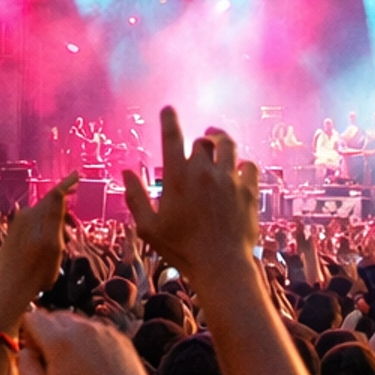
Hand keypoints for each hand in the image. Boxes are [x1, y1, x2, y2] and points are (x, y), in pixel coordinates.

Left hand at [0, 174, 77, 323]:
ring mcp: (17, 228)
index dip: (67, 185)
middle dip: (63, 218)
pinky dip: (46, 237)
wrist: (11, 290)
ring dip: (55, 231)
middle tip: (71, 238)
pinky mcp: (14, 239)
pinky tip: (47, 254)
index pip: (54, 195)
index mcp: (33, 215)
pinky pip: (35, 230)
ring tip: (59, 252)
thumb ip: (55, 215)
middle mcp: (23, 217)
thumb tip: (59, 190)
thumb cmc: (36, 269)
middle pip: (49, 209)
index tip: (77, 175)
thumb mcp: (52, 242)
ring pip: (43, 222)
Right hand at [17, 304, 162, 374]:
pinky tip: (93, 368)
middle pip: (54, 316)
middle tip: (52, 363)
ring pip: (77, 323)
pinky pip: (96, 331)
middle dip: (47, 334)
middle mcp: (83, 328)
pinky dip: (89, 342)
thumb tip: (24, 351)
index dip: (27, 334)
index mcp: (59, 340)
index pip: (32, 317)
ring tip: (75, 368)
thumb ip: (24, 368)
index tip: (33, 354)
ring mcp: (105, 331)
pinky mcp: (121, 338)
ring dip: (69, 337)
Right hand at [124, 109, 259, 284]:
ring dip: (222, 141)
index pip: (172, 137)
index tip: (168, 109)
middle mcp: (204, 172)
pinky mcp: (249, 190)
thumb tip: (126, 172)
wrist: (220, 265)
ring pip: (228, 146)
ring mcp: (229, 179)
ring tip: (218, 141)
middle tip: (199, 144)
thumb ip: (136, 197)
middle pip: (203, 142)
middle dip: (200, 142)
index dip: (169, 120)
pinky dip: (243, 164)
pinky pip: (249, 165)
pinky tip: (240, 168)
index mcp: (177, 178)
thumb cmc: (181, 249)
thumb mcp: (149, 227)